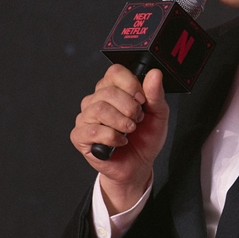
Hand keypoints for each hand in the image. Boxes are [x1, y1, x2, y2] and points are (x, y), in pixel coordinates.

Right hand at [70, 65, 168, 210]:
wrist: (138, 165)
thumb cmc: (145, 138)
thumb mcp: (158, 114)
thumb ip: (155, 94)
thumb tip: (154, 74)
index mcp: (114, 89)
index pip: (115, 72)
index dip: (130, 84)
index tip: (142, 99)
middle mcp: (97, 100)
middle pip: (107, 91)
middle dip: (129, 108)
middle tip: (138, 120)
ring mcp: (86, 117)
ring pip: (99, 109)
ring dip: (121, 122)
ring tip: (130, 131)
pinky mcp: (80, 136)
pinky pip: (92, 130)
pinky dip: (111, 137)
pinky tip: (120, 141)